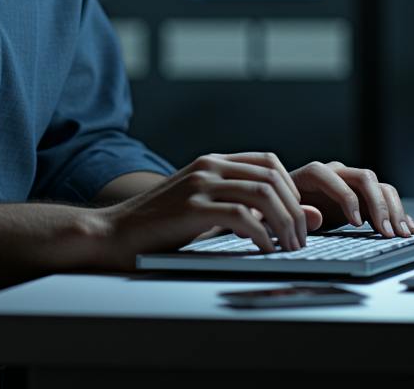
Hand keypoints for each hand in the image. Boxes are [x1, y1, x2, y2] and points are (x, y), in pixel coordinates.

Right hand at [99, 151, 307, 262]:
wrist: (113, 232)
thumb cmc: (159, 226)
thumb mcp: (204, 209)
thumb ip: (244, 208)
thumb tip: (299, 216)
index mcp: (210, 162)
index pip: (268, 162)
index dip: (291, 188)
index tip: (295, 216)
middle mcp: (207, 167)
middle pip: (271, 178)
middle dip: (294, 210)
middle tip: (300, 239)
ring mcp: (199, 185)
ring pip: (263, 194)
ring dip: (285, 223)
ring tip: (289, 247)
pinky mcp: (191, 209)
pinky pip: (242, 217)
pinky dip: (262, 236)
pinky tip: (265, 250)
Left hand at [289, 161, 413, 237]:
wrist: (291, 207)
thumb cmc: (285, 208)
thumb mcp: (286, 212)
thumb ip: (299, 213)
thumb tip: (316, 215)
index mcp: (313, 174)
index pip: (334, 177)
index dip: (347, 198)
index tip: (355, 223)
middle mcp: (337, 173)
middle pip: (364, 178)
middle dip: (378, 206)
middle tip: (387, 232)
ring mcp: (352, 184)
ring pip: (380, 187)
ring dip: (393, 210)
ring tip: (401, 233)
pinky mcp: (364, 197)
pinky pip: (386, 198)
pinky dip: (399, 212)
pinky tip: (408, 227)